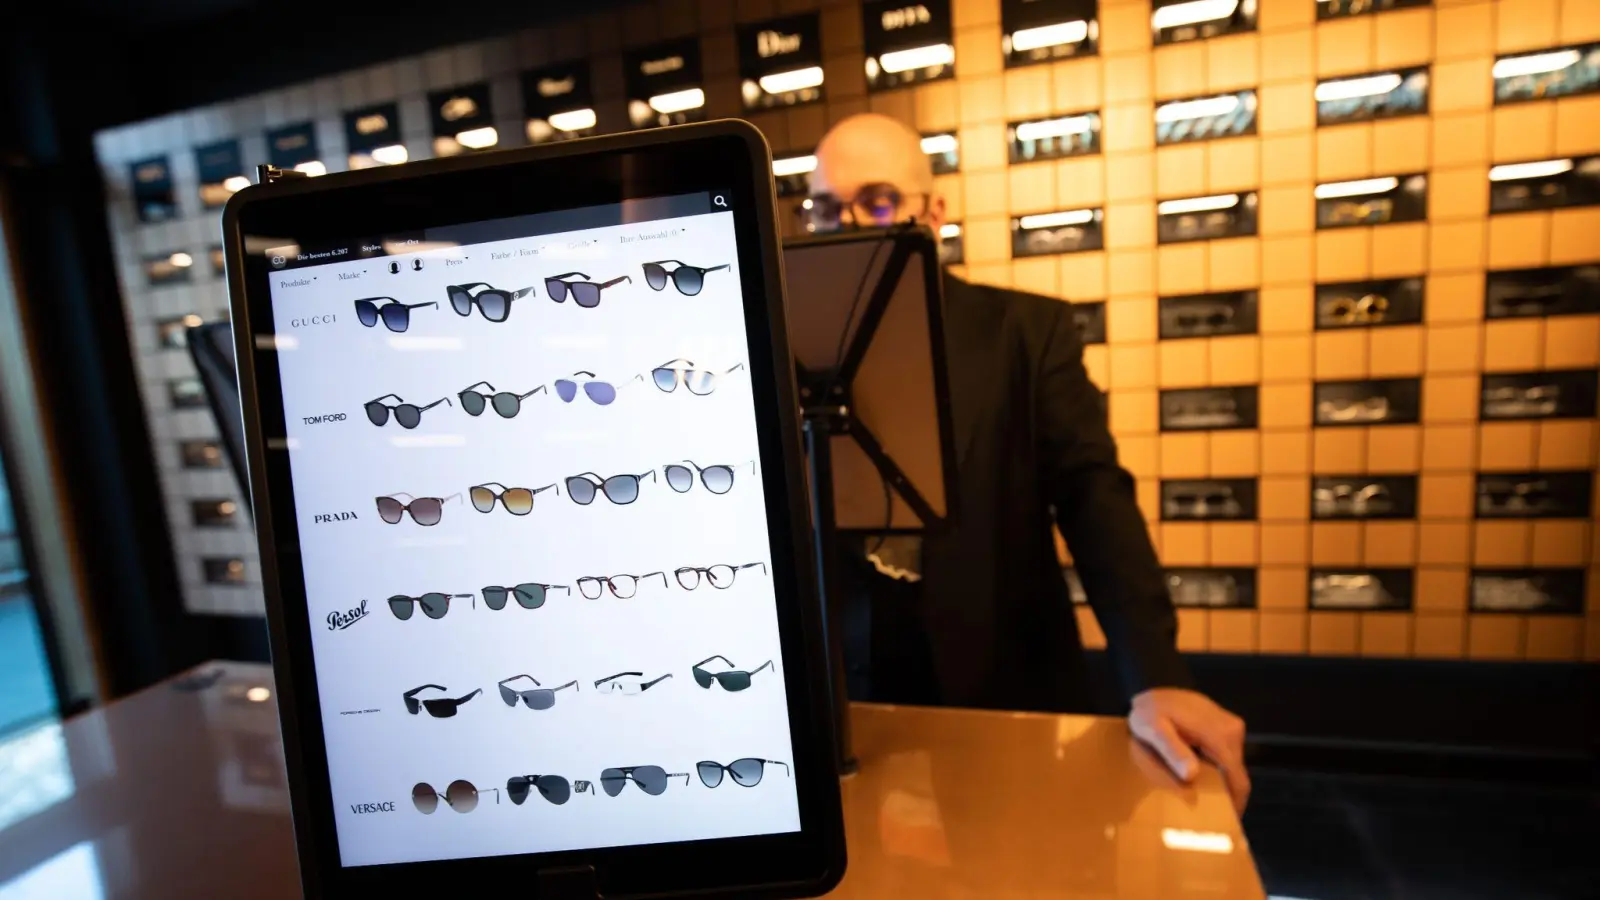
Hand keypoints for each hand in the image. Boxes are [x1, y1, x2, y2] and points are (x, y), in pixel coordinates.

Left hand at [1128, 687, 1249, 813]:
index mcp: (1220, 734)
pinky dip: (1215, 773)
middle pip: (1236, 776)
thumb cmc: (1151, 709)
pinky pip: (1225, 758)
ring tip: (1199, 803)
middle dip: (1224, 798)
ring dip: (1219, 785)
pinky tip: (1198, 781)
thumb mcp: (1152, 728)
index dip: (1234, 805)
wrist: (1154, 684)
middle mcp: (1232, 731)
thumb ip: (1171, 749)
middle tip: (1205, 818)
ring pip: (1231, 769)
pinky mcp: (1226, 730)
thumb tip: (1192, 774)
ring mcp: (1231, 730)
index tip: (1224, 825)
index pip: (1237, 779)